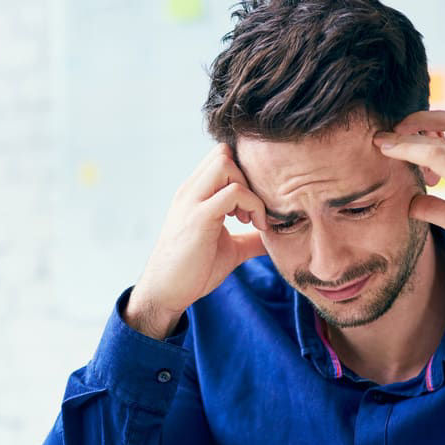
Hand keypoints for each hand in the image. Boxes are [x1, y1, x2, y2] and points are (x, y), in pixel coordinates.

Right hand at [126, 144, 267, 338]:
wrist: (166, 292)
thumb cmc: (194, 270)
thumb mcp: (230, 248)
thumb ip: (251, 238)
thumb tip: (277, 237)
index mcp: (196, 193)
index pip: (221, 157)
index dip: (244, 173)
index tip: (254, 204)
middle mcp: (191, 190)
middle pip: (223, 152)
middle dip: (248, 175)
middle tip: (254, 208)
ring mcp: (193, 202)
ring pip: (225, 163)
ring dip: (249, 188)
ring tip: (253, 218)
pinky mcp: (199, 218)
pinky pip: (233, 192)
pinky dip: (253, 205)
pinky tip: (255, 227)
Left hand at [373, 111, 444, 293]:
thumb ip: (437, 207)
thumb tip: (413, 202)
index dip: (431, 130)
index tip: (406, 141)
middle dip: (420, 119)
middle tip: (393, 133)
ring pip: (442, 135)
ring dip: (409, 135)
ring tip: (386, 147)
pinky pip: (435, 153)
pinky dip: (409, 149)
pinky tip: (390, 151)